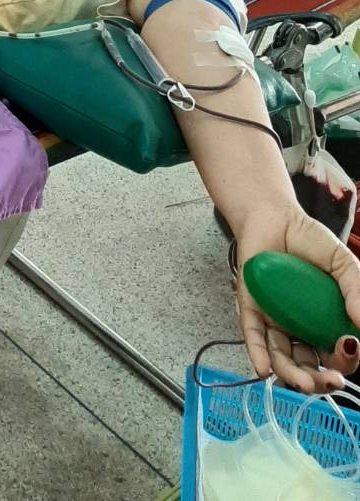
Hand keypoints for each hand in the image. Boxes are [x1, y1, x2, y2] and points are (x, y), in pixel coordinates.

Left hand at [237, 203, 359, 392]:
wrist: (275, 216)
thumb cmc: (309, 241)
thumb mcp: (342, 263)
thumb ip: (355, 288)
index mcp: (324, 322)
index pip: (337, 353)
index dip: (346, 359)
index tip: (351, 346)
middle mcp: (300, 328)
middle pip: (310, 366)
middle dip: (322, 380)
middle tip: (333, 380)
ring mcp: (274, 320)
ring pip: (282, 358)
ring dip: (293, 376)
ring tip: (304, 383)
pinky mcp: (251, 308)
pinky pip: (252, 335)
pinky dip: (257, 354)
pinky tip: (263, 369)